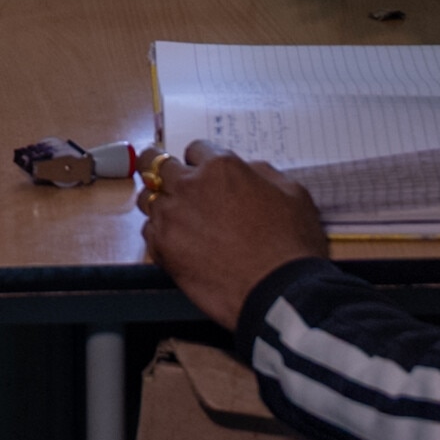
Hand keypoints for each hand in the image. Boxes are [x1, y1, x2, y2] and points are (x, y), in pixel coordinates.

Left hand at [146, 145, 330, 331]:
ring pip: (147, 198)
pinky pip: (148, 231)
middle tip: (164, 177)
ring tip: (173, 214)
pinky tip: (175, 241)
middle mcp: (190, 186)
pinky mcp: (163, 248)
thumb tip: (248, 171)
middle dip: (160, 168)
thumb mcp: (292, 192)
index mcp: (221, 167)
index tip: (200, 171)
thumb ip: (262, 173)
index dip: (199, 161)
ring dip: (159, 202)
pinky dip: (158, 233)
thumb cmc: (290, 244)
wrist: (279, 290)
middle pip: (155, 164)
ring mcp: (172, 217)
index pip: (195, 149)